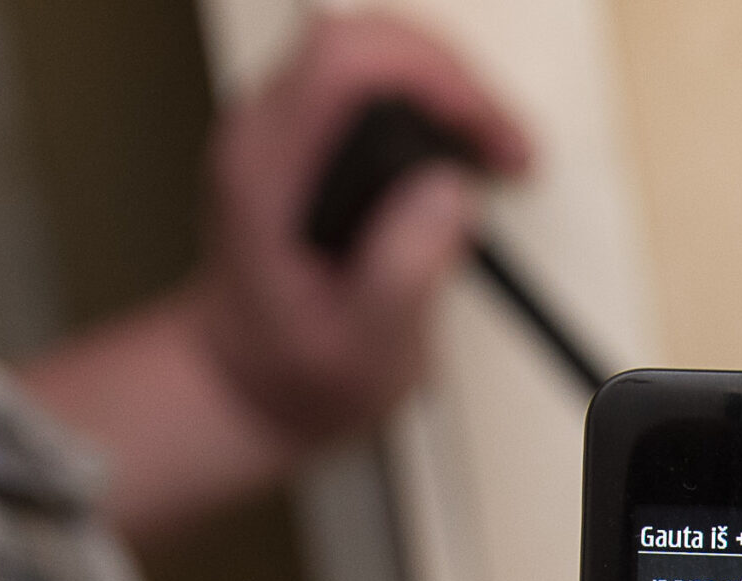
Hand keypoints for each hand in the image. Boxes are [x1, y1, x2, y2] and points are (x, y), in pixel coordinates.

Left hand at [20, 14, 528, 540]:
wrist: (242, 384)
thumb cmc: (296, 372)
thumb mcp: (365, 346)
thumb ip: (404, 268)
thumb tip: (449, 191)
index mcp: (269, 171)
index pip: (347, 60)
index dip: (436, 78)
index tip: (487, 137)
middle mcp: (263, 132)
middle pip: (361, 35)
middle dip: (450, 76)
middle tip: (500, 144)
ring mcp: (277, 128)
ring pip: (366, 46)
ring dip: (442, 82)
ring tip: (489, 144)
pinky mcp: (299, 137)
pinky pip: (365, 79)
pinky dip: (424, 97)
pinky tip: (455, 145)